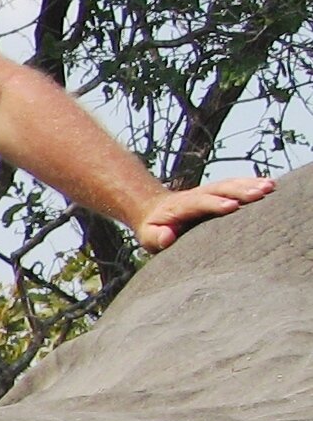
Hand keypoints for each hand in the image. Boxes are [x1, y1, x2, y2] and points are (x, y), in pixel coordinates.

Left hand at [135, 174, 275, 250]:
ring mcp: (207, 191)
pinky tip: (270, 185)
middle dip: (239, 191)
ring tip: (270, 187)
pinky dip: (252, 183)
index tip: (232, 206)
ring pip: (229, 185)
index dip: (214, 204)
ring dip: (250, 185)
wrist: (154, 210)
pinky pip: (235, 184)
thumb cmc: (154, 230)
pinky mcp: (217, 192)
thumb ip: (157, 237)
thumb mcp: (149, 236)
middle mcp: (196, 195)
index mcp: (180, 207)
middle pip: (218, 190)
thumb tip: (167, 236)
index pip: (198, 203)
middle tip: (260, 194)